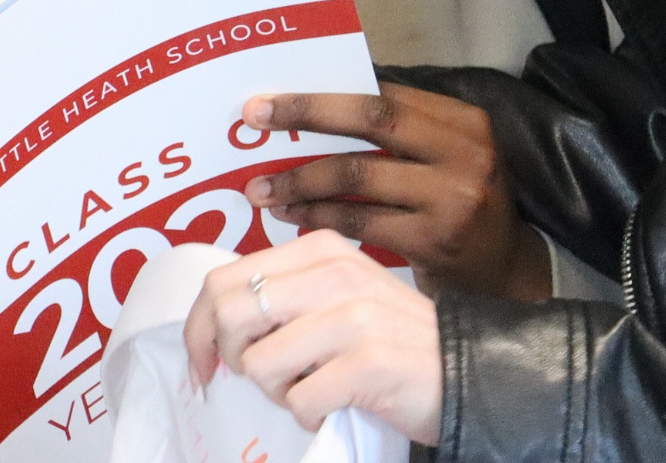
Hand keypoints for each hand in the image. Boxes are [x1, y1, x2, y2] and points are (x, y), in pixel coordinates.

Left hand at [183, 229, 441, 444]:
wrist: (466, 370)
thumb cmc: (390, 340)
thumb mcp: (338, 295)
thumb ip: (286, 293)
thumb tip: (211, 324)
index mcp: (320, 250)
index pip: (223, 279)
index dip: (199, 329)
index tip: (205, 364)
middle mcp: (335, 273)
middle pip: (229, 315)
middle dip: (232, 359)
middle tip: (264, 378)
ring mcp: (354, 317)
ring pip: (259, 363)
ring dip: (277, 392)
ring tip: (311, 389)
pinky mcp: (368, 363)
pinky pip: (300, 400)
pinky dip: (310, 415)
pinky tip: (336, 406)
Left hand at [241, 85, 550, 299]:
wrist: (510, 275)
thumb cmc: (463, 209)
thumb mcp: (447, 159)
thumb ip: (401, 134)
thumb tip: (318, 107)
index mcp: (465, 121)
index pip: (385, 94)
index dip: (326, 93)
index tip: (273, 96)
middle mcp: (465, 152)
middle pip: (373, 119)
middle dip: (307, 114)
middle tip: (254, 118)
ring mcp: (453, 197)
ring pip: (358, 175)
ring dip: (301, 179)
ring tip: (260, 187)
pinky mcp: (435, 241)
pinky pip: (360, 222)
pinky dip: (319, 217)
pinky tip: (290, 217)